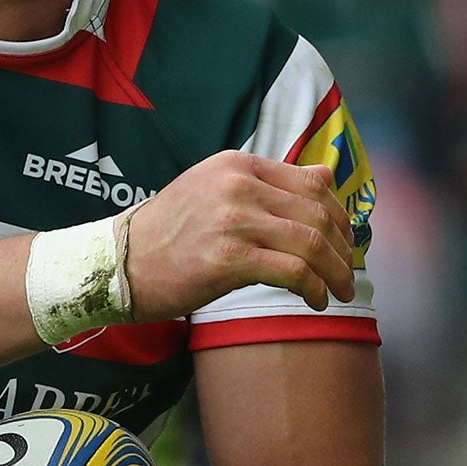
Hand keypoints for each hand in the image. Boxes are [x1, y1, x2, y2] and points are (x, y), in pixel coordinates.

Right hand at [126, 151, 355, 320]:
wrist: (121, 262)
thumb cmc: (169, 233)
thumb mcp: (213, 190)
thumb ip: (265, 184)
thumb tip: (325, 176)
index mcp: (236, 164)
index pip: (313, 182)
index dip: (340, 215)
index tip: (343, 240)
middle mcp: (237, 185)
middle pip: (318, 214)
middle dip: (342, 248)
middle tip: (345, 272)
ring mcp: (233, 220)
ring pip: (312, 243)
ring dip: (336, 272)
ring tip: (340, 292)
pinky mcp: (230, 258)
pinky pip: (294, 272)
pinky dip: (314, 289)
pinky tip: (315, 301)